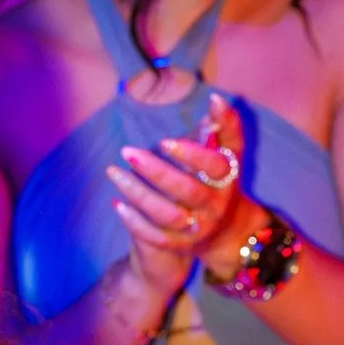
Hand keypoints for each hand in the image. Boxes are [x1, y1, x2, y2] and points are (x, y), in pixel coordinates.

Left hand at [111, 96, 245, 306]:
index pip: (214, 166)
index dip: (191, 154)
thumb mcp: (229, 155)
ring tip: (114, 173)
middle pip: (187, 192)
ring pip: (167, 215)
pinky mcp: (180, 245)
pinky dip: (135, 222)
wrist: (227, 231)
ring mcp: (197, 228)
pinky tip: (116, 203)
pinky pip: (156, 238)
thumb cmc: (222, 180)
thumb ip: (225, 126)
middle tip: (127, 152)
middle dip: (157, 172)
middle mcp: (214, 206)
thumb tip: (217, 99)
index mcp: (227, 180)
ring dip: (138, 195)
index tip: (165, 141)